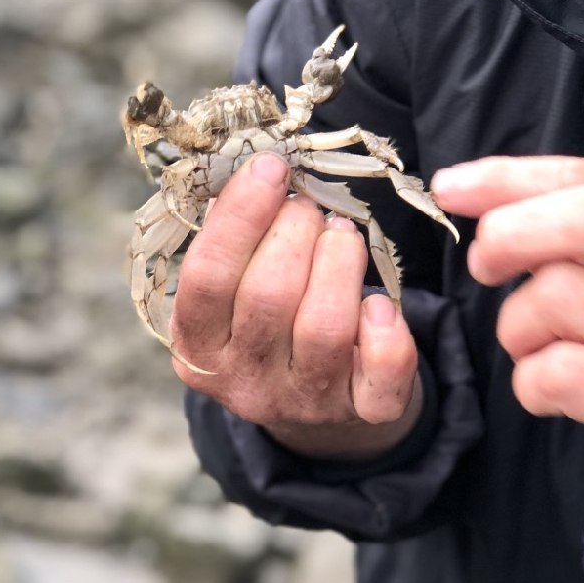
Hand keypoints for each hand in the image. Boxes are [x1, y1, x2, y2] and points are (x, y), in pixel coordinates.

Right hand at [172, 151, 422, 460]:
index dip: (239, 216)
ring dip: (340, 260)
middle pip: (267, 297)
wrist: (313, 402)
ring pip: (324, 326)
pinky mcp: (362, 414)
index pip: (206, 277)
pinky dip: (387, 327)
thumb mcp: (231, 286)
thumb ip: (230, 236)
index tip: (271, 168)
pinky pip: (382, 371)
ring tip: (341, 235)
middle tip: (309, 207)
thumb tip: (249, 169)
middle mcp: (242, 381)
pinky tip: (378, 302)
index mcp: (196, 345)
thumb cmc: (264, 317)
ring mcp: (301, 402)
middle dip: (295, 231)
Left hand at [431, 156, 583, 457]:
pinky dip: (533, 382)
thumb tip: (456, 187)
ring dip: (519, 327)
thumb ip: (553, 220)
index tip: (448, 188)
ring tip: (541, 348)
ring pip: (558, 295)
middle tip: (483, 266)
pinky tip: (553, 392)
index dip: (509, 180)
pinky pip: (557, 372)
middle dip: (508, 235)